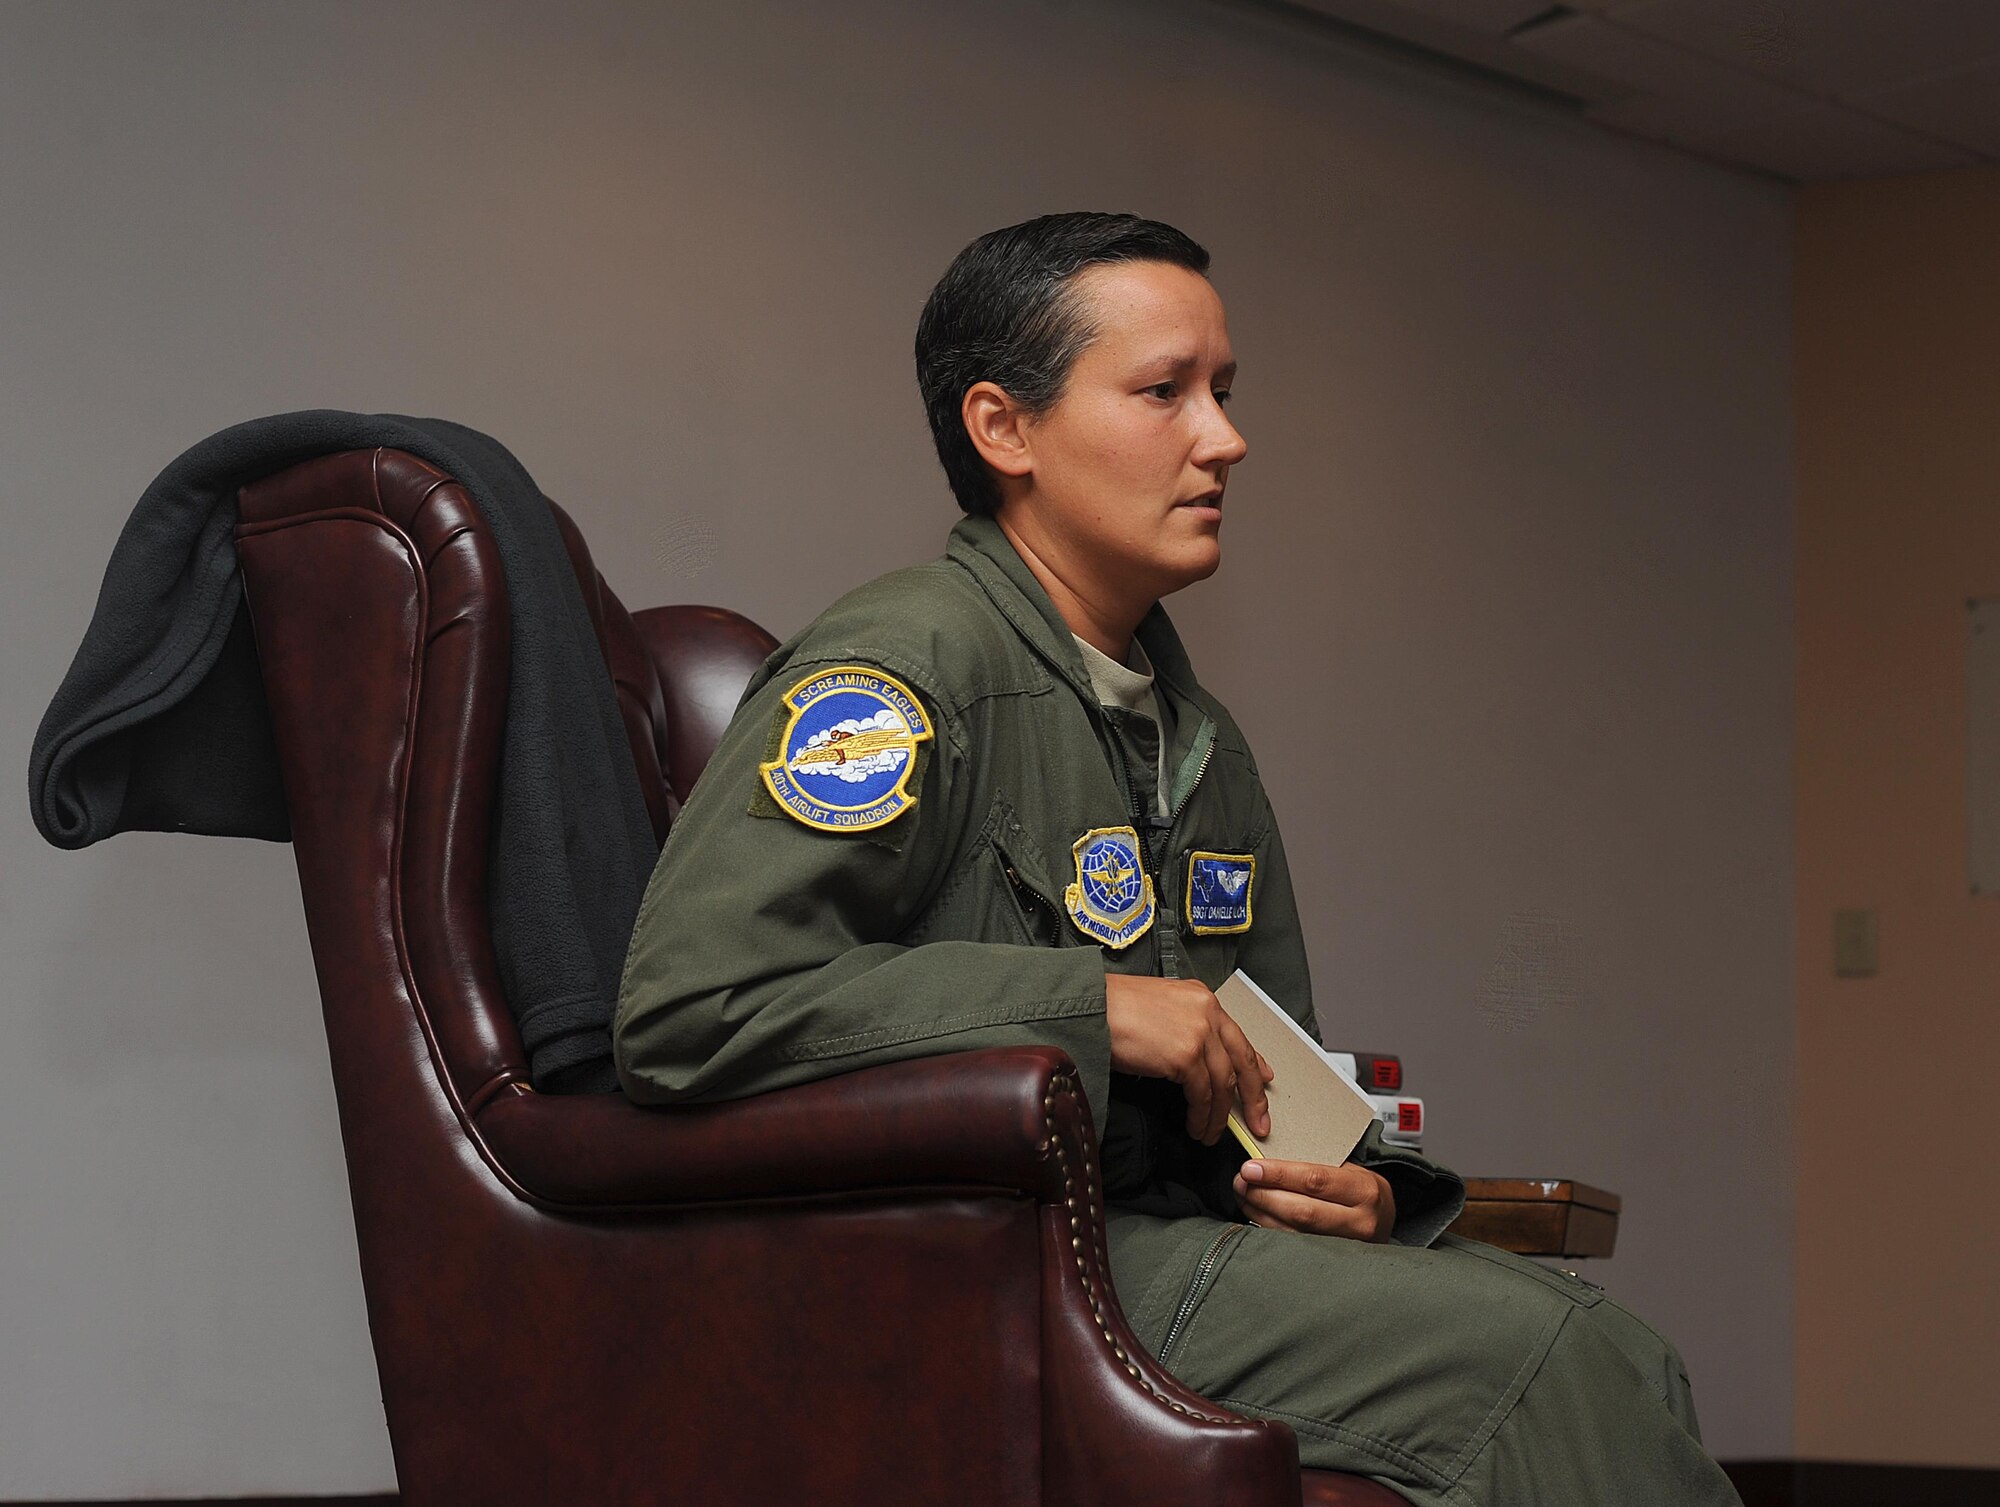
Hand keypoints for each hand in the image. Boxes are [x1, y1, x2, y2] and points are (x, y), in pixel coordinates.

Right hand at [1104, 974, 1272, 1144]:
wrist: (1089, 1006)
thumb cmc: (1110, 1007)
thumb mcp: (1158, 1009)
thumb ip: (1184, 1028)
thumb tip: (1195, 1062)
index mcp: (1201, 998)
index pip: (1237, 1035)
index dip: (1255, 1063)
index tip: (1264, 1081)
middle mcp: (1207, 1012)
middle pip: (1242, 1062)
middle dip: (1253, 1098)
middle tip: (1258, 1122)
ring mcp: (1199, 1033)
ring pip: (1223, 1084)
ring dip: (1219, 1116)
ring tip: (1210, 1134)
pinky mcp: (1185, 1056)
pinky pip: (1202, 1095)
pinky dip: (1202, 1116)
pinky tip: (1195, 1126)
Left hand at [1232, 1159, 1396, 1242]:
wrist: (1385, 1223)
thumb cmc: (1361, 1191)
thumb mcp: (1350, 1170)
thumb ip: (1315, 1164)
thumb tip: (1267, 1158)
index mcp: (1365, 1192)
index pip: (1315, 1181)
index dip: (1279, 1175)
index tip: (1251, 1168)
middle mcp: (1360, 1223)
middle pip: (1302, 1211)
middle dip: (1264, 1195)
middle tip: (1241, 1181)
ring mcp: (1347, 1249)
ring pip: (1293, 1233)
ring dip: (1260, 1212)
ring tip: (1244, 1194)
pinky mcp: (1332, 1264)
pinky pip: (1292, 1247)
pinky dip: (1268, 1228)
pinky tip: (1255, 1213)